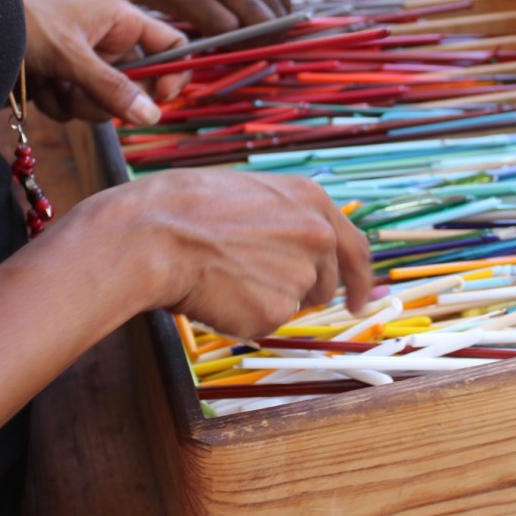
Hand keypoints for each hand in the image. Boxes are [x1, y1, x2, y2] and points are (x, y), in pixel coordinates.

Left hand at [21, 0, 187, 123]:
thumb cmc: (20, 22)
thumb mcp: (70, 55)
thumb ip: (113, 87)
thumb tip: (153, 116)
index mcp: (123, 23)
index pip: (173, 48)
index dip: (174, 74)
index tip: (161, 98)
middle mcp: (111, 45)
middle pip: (139, 87)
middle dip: (111, 98)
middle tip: (88, 92)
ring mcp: (90, 67)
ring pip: (108, 105)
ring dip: (79, 103)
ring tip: (53, 83)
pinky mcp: (67, 83)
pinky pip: (79, 111)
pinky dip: (59, 105)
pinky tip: (38, 86)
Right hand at [69, 169, 372, 335]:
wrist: (155, 233)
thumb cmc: (190, 206)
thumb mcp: (254, 194)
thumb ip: (288, 218)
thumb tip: (300, 246)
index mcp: (314, 201)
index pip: (357, 248)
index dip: (360, 278)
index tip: (359, 298)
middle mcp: (319, 237)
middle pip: (325, 282)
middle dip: (302, 289)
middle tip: (259, 282)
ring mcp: (301, 274)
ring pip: (294, 302)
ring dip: (269, 297)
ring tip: (228, 274)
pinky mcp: (276, 311)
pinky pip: (266, 321)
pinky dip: (245, 315)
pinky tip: (219, 292)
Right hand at [94, 0, 291, 34]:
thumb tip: (259, 6)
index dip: (278, 23)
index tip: (265, 36)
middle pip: (276, 15)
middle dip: (268, 39)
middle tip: (251, 50)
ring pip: (259, 25)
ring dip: (249, 44)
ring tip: (234, 50)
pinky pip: (226, 31)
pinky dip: (223, 43)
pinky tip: (211, 43)